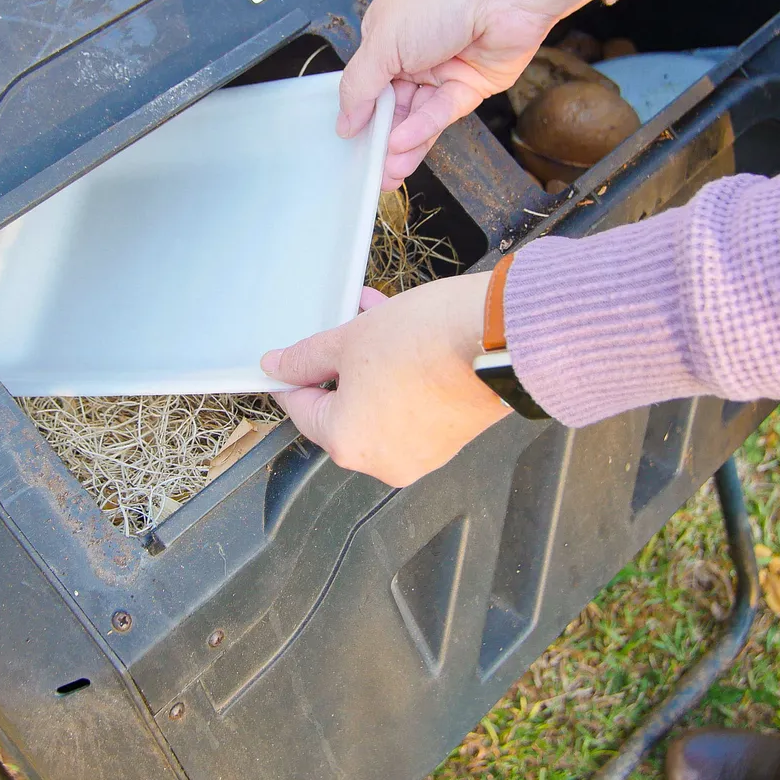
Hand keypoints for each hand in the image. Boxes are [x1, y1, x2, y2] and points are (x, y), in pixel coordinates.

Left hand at [261, 273, 509, 486]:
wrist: (499, 341)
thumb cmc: (428, 342)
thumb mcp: (351, 338)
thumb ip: (307, 357)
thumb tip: (280, 366)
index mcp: (347, 442)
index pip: (301, 408)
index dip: (291, 376)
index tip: (288, 361)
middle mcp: (381, 460)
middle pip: (342, 409)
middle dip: (341, 364)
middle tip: (342, 330)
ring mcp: (419, 454)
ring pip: (378, 404)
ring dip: (372, 365)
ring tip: (377, 318)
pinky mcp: (448, 440)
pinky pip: (410, 407)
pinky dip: (402, 377)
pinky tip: (405, 333)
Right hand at [340, 0, 596, 189]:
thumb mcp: (382, 40)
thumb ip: (360, 86)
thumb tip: (343, 120)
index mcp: (387, 32)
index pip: (367, 81)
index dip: (359, 111)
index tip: (350, 142)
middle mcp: (415, 50)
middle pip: (393, 103)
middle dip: (381, 137)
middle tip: (370, 170)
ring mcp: (445, 68)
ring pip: (418, 114)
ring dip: (402, 143)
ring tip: (387, 173)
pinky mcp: (473, 84)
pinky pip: (444, 111)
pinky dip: (424, 128)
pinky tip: (405, 145)